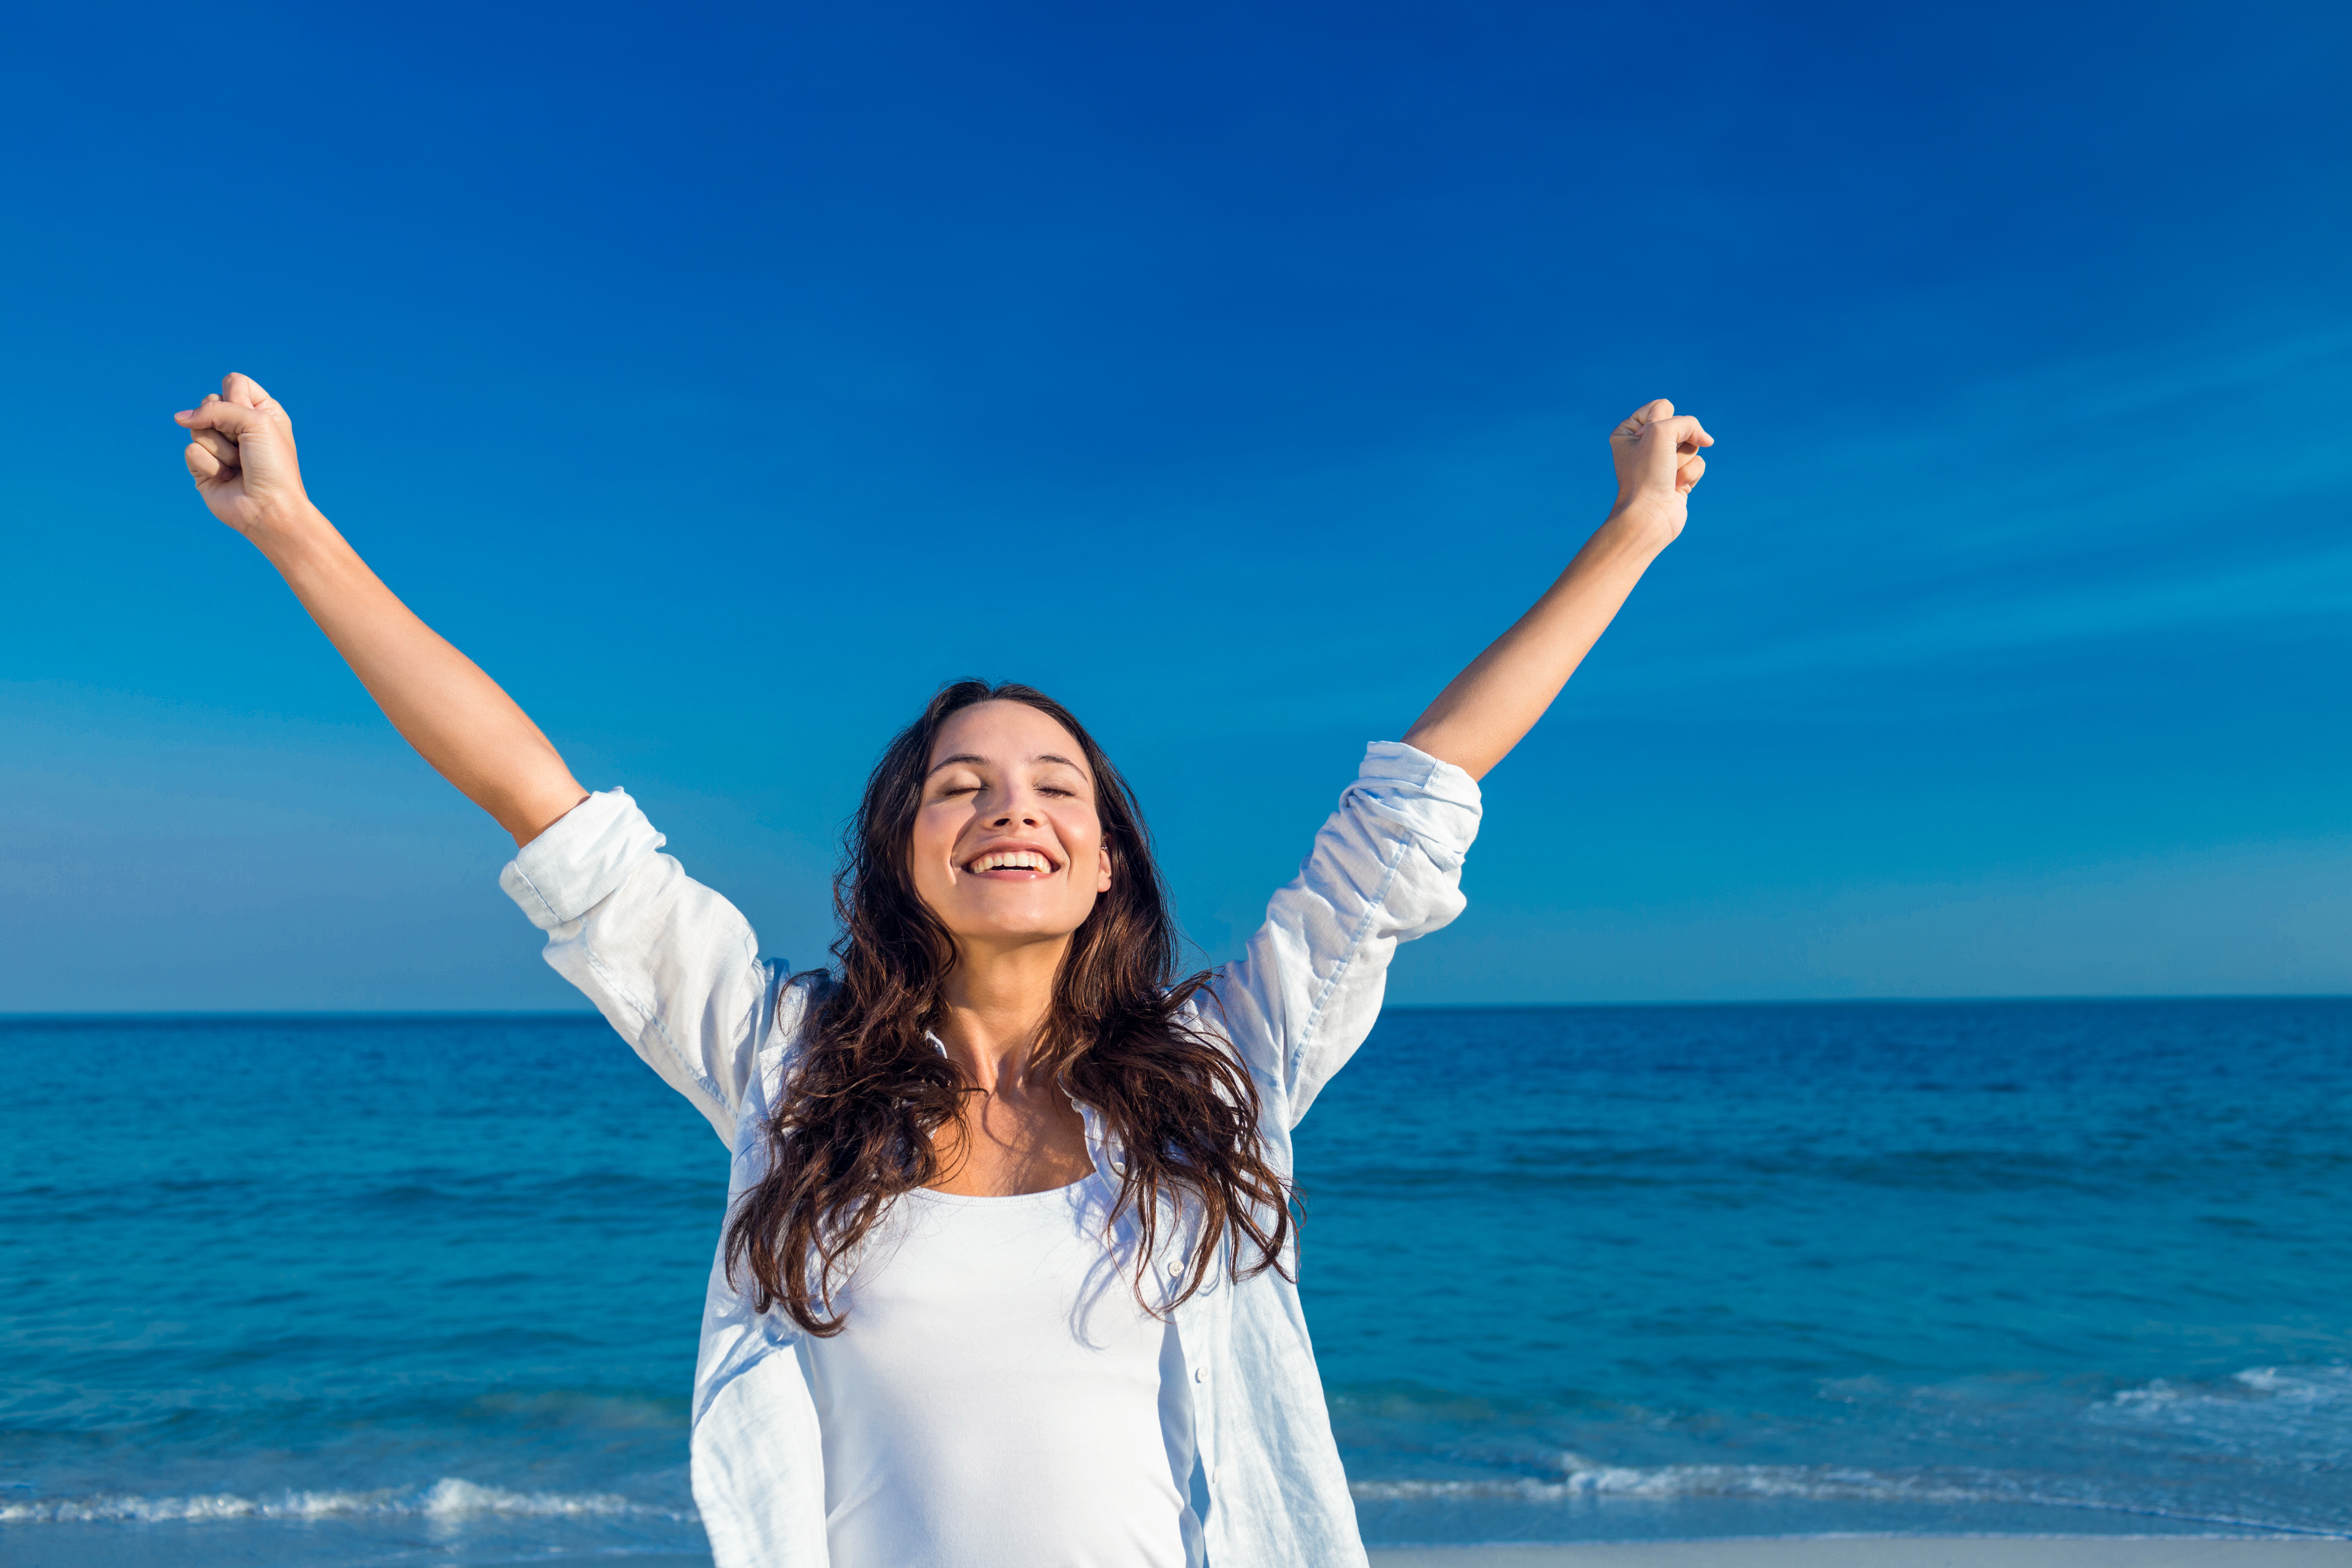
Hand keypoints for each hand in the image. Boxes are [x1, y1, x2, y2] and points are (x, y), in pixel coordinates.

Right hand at [174, 373, 314, 540]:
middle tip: (245, 448)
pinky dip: (210, 466)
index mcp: (260, 411)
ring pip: (196, 427)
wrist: (268, 508)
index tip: (253, 421)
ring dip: (220, 449)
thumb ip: (217, 408)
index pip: (233, 382)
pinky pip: (190, 451)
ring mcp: (218, 445)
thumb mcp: (256, 422)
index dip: (236, 398)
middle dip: (226, 426)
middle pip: (208, 402)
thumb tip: (180, 417)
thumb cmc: (272, 466)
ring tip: (238, 466)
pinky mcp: (202, 465)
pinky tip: (227, 479)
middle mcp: (238, 426)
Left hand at [1607, 398, 1711, 540]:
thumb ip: (1687, 422)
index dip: (1663, 422)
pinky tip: (1676, 487)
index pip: (1661, 407)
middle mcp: (1644, 445)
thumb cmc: (1647, 473)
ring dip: (1684, 460)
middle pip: (1679, 426)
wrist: (1650, 515)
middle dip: (1677, 443)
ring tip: (1669, 476)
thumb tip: (1707, 440)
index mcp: (1628, 431)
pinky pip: (1698, 463)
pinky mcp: (1678, 477)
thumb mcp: (1662, 431)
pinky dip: (1690, 474)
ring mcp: (1663, 462)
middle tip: (1663, 460)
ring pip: (1691, 445)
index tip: (1651, 441)